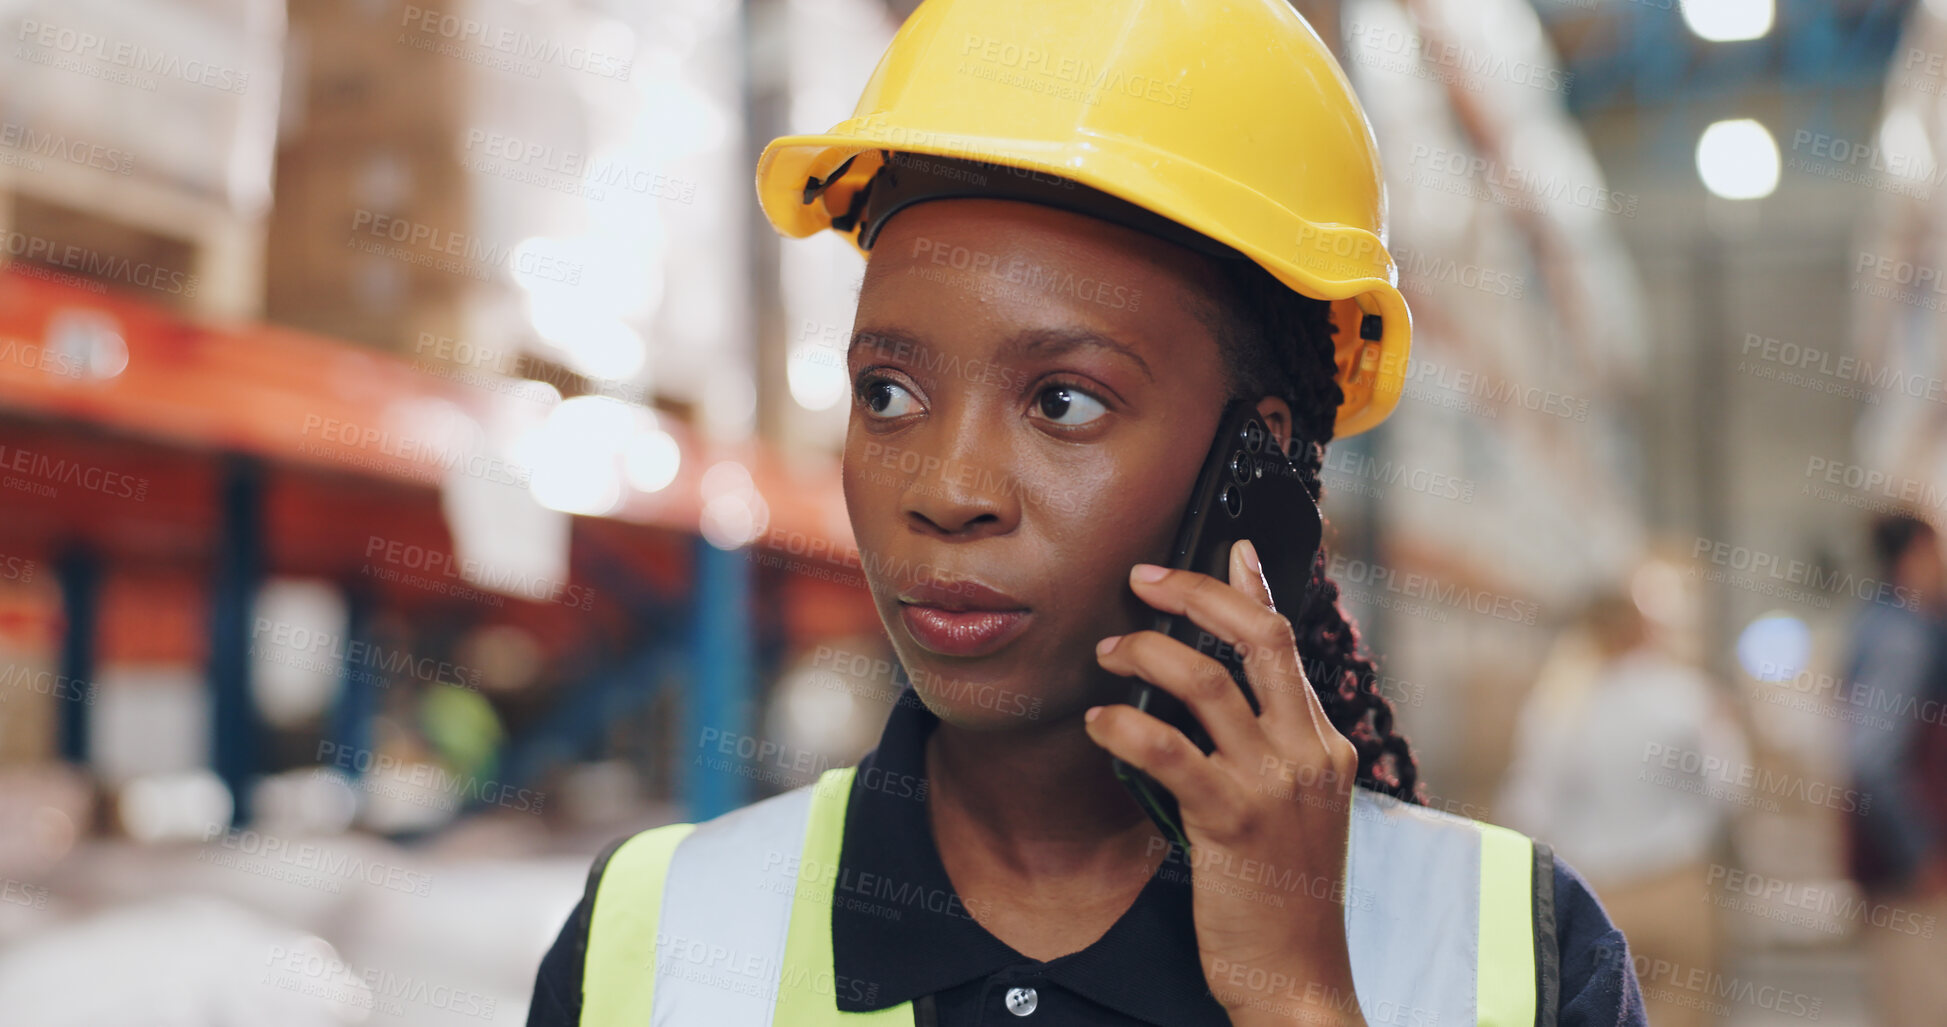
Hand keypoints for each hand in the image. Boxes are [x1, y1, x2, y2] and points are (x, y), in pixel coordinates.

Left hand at [1084, 540, 1366, 1026]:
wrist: (1300, 977)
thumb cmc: (1285, 899)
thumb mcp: (1296, 811)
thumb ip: (1269, 750)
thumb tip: (1226, 698)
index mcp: (1326, 746)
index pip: (1287, 644)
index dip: (1254, 589)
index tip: (1228, 549)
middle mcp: (1309, 752)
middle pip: (1258, 638)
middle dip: (1195, 593)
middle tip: (1141, 578)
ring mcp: (1275, 784)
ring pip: (1207, 682)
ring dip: (1145, 654)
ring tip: (1107, 654)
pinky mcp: (1233, 821)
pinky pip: (1168, 750)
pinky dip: (1124, 726)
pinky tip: (1099, 725)